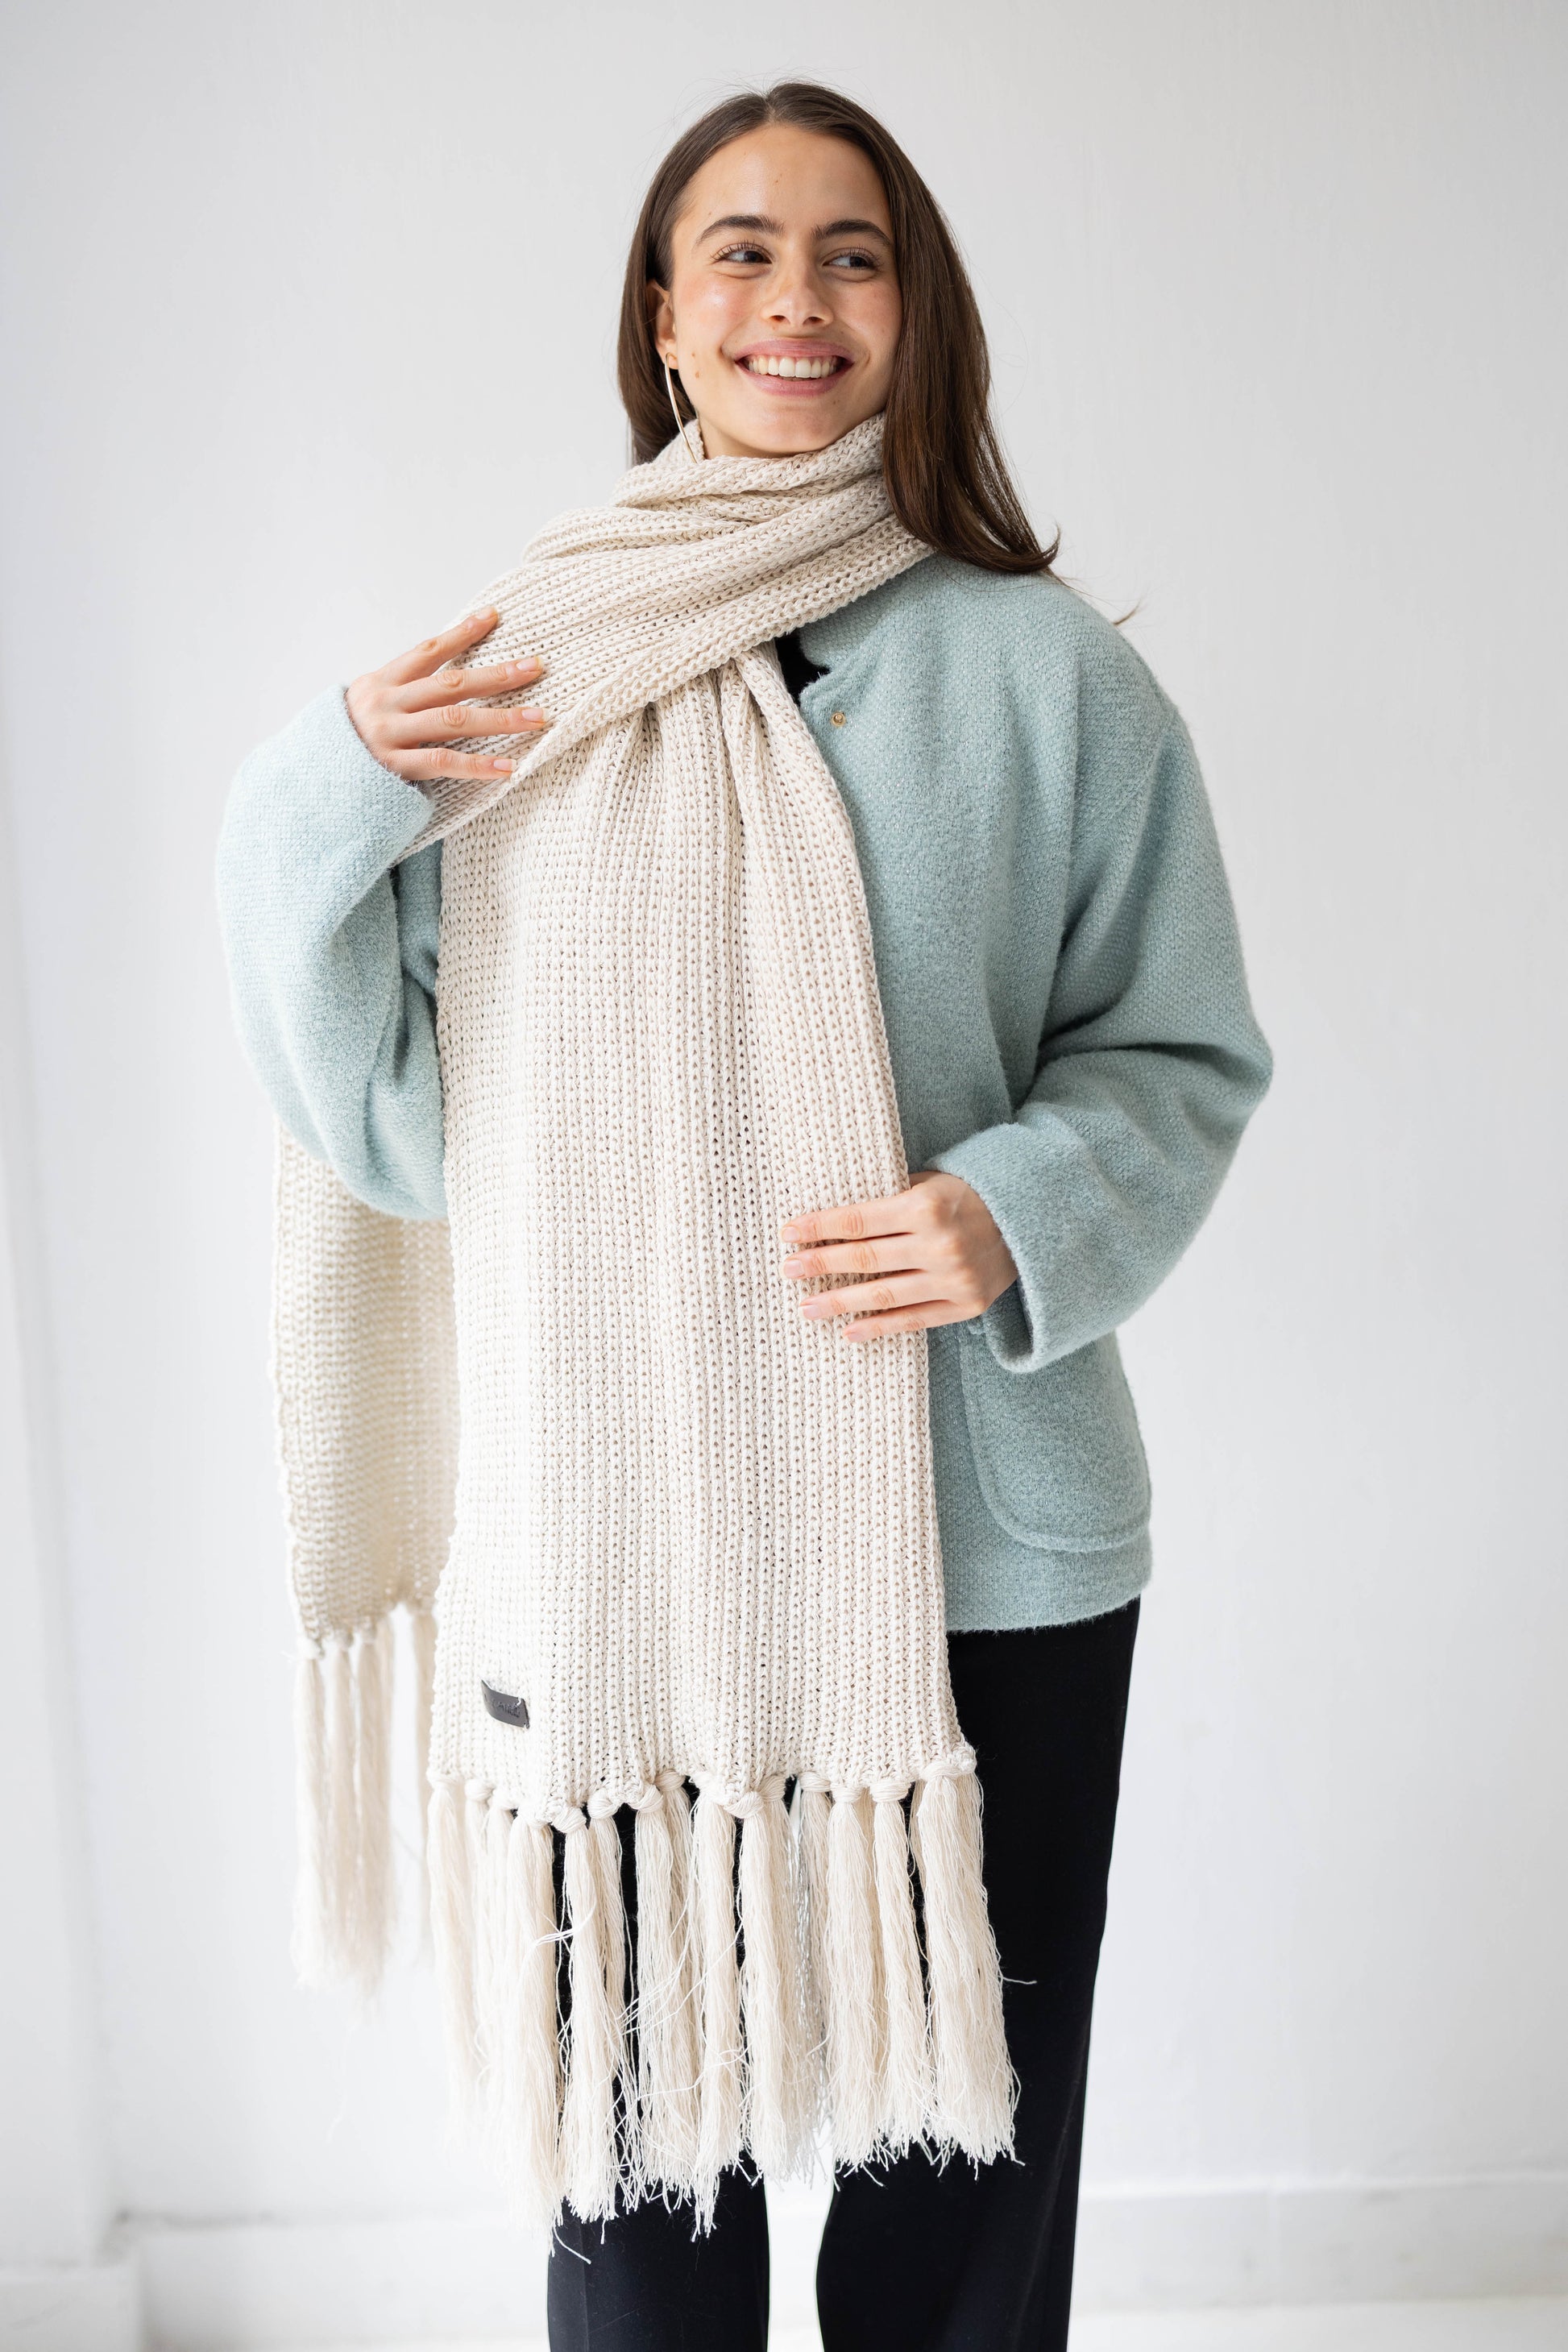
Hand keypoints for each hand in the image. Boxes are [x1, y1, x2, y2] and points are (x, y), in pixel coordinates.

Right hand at [344, 607, 549, 788]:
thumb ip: (402, 693)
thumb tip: (448, 679)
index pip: (428, 651)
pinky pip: (443, 763)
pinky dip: (478, 765)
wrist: (310, 782)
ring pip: (454, 721)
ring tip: (538, 718)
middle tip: (536, 668)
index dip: (462, 633)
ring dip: (500, 719)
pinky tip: (509, 766)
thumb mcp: (367, 706)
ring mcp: (389, 735)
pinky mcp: (393, 768)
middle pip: (451, 683)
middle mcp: (385, 704)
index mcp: (379, 682)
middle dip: (497, 675)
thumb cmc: (347, 744)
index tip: (494, 616)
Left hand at [779, 1170, 1017, 1341]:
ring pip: (883, 1295)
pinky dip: (879, 1327)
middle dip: (820, 1265)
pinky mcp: (966, 1305)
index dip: (819, 1228)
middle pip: (864, 1259)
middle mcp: (939, 1244)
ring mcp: (954, 1279)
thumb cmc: (970, 1195)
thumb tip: (835, 1218)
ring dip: (839, 1302)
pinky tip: (848, 1331)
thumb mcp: (932, 1182)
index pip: (858, 1220)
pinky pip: (914, 1320)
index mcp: (926, 1206)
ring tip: (807, 1308)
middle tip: (787, 1271)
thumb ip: (890, 1198)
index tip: (787, 1234)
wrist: (1032, 1219)